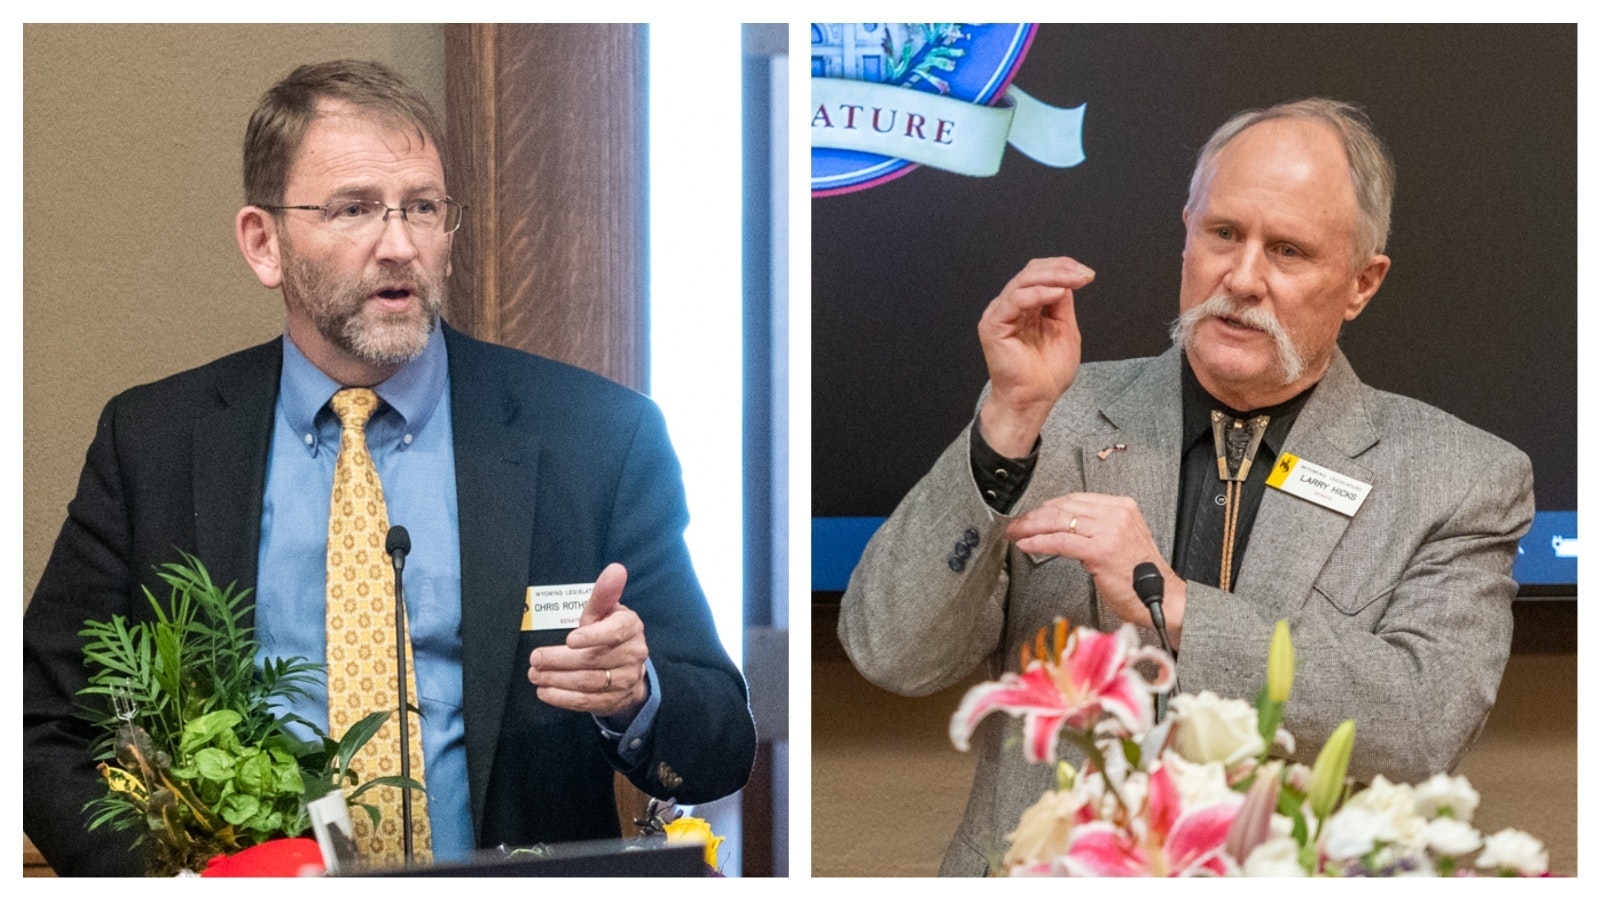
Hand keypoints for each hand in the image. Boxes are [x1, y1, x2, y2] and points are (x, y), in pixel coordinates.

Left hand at [527, 563, 650, 718]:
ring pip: (589, 682)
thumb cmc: (609, 631)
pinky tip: (546, 691)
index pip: (615, 632)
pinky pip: (588, 702)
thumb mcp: (606, 611)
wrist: (627, 666)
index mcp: (631, 627)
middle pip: (594, 659)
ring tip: (536, 674)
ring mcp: (626, 679)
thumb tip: (615, 569)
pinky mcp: (615, 699)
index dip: (592, 636)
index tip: (569, 639)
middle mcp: (633, 654)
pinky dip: (564, 698)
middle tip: (535, 658)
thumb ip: (604, 593)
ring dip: (558, 680)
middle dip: (560, 660)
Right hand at [977, 257, 1092, 456]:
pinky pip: (1014, 300)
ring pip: (1023, 281)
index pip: (1039, 274)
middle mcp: (1010, 307)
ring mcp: (999, 314)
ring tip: (1074, 280)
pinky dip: (1037, 294)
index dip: (1063, 268)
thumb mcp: (1065, 329)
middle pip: (1031, 272)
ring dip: (1052, 276)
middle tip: (1084, 275)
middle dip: (1061, 268)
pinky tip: (1056, 294)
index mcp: (1025, 307)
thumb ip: (1062, 304)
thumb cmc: (1046, 373)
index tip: (1087, 274)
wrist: (1035, 399)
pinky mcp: (993, 326)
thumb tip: (1067, 281)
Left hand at [1006, 493, 1187, 647]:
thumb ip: (1097, 527)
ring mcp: (1110, 531)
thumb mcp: (1121, 539)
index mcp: (1122, 507)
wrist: (1161, 598)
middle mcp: (1117, 514)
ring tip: (1016, 533)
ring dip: (1031, 527)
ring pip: (1060, 522)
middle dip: (1035, 515)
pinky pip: (1061, 542)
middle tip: (1017, 524)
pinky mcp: (1101, 550)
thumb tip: (1062, 525)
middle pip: (1065, 507)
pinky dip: (1040, 542)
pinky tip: (1027, 544)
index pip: (1075, 499)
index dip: (1048, 506)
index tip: (1032, 515)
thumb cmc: (1140, 575)